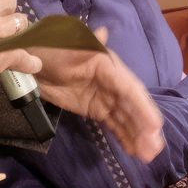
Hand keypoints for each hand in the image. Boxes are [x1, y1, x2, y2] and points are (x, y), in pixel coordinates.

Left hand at [31, 26, 165, 161]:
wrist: (32, 59)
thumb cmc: (51, 47)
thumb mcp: (67, 43)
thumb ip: (87, 41)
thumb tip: (103, 31)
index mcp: (108, 66)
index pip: (129, 89)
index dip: (142, 107)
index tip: (154, 126)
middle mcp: (112, 83)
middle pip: (131, 107)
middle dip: (144, 127)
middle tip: (154, 148)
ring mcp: (104, 98)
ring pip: (125, 118)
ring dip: (137, 136)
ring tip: (148, 156)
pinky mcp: (95, 110)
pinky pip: (113, 124)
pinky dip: (124, 137)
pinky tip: (134, 151)